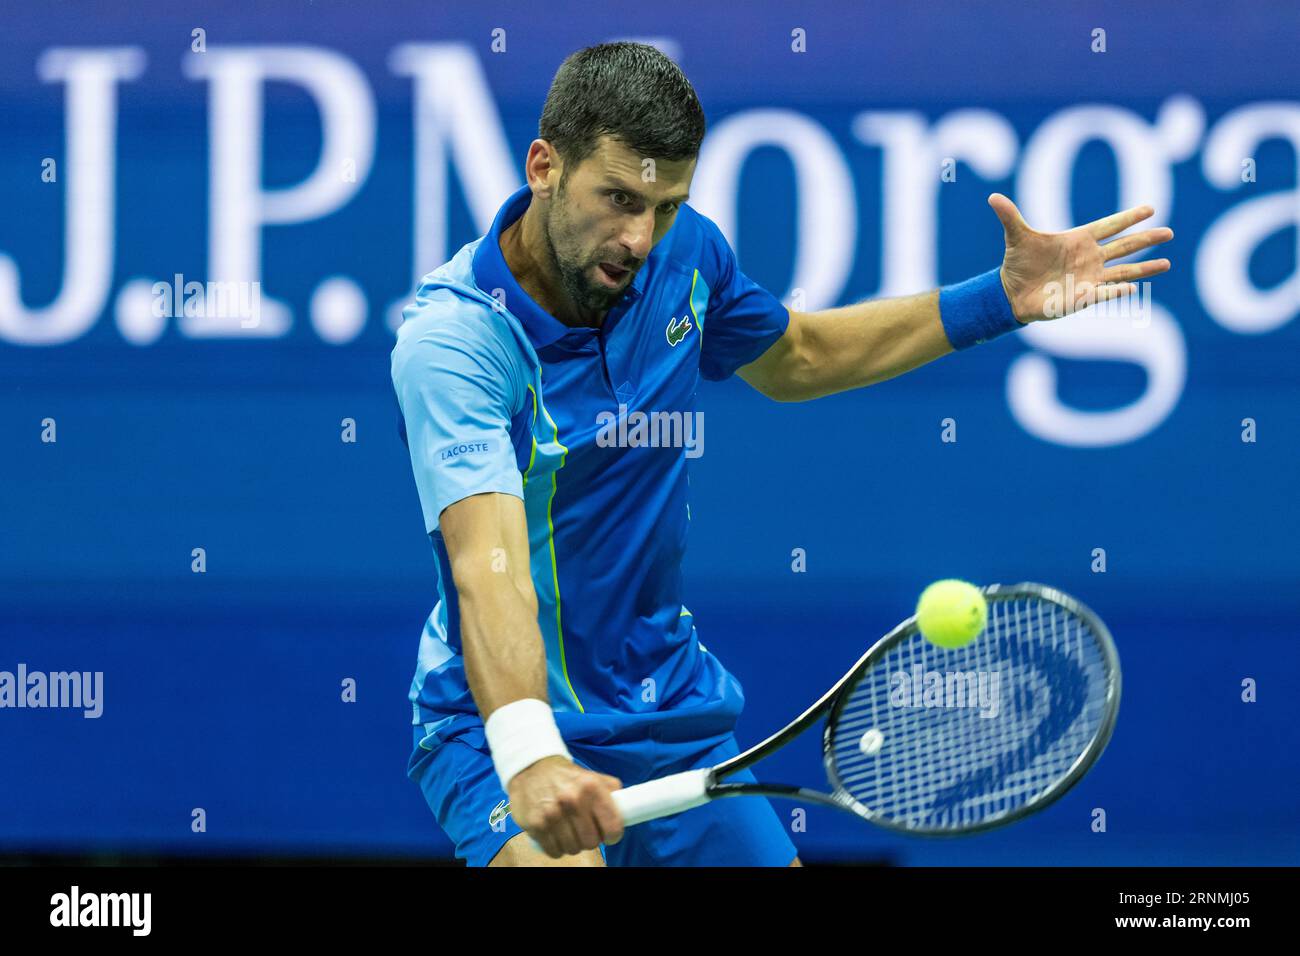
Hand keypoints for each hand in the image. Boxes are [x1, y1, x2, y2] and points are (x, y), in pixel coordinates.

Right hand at [507, 755, 624, 857]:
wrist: (531, 768)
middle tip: (585, 831)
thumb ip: (611, 790)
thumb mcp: (591, 776)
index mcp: (591, 787)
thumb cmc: (566, 776)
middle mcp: (572, 800)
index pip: (612, 826)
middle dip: (590, 839)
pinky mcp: (536, 824)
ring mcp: (552, 813)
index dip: (613, 835)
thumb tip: (628, 808)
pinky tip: (556, 835)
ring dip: (572, 844)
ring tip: (569, 831)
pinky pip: (554, 851)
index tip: (608, 834)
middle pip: (591, 842)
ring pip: (573, 849)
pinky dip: (557, 848)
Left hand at [987, 193, 1172, 323]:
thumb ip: (1010, 216)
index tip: (1150, 208)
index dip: (1128, 218)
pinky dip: (1117, 291)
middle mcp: (1089, 258)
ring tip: (1167, 263)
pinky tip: (1132, 288)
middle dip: (1146, 239)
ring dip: (1144, 268)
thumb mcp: (1016, 237)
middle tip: (1170, 232)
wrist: (1011, 292)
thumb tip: (992, 196)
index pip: (1109, 225)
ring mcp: (1089, 278)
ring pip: (1123, 271)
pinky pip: (1104, 293)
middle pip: (1124, 246)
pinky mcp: (1083, 297)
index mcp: (1079, 240)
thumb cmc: (1018, 263)